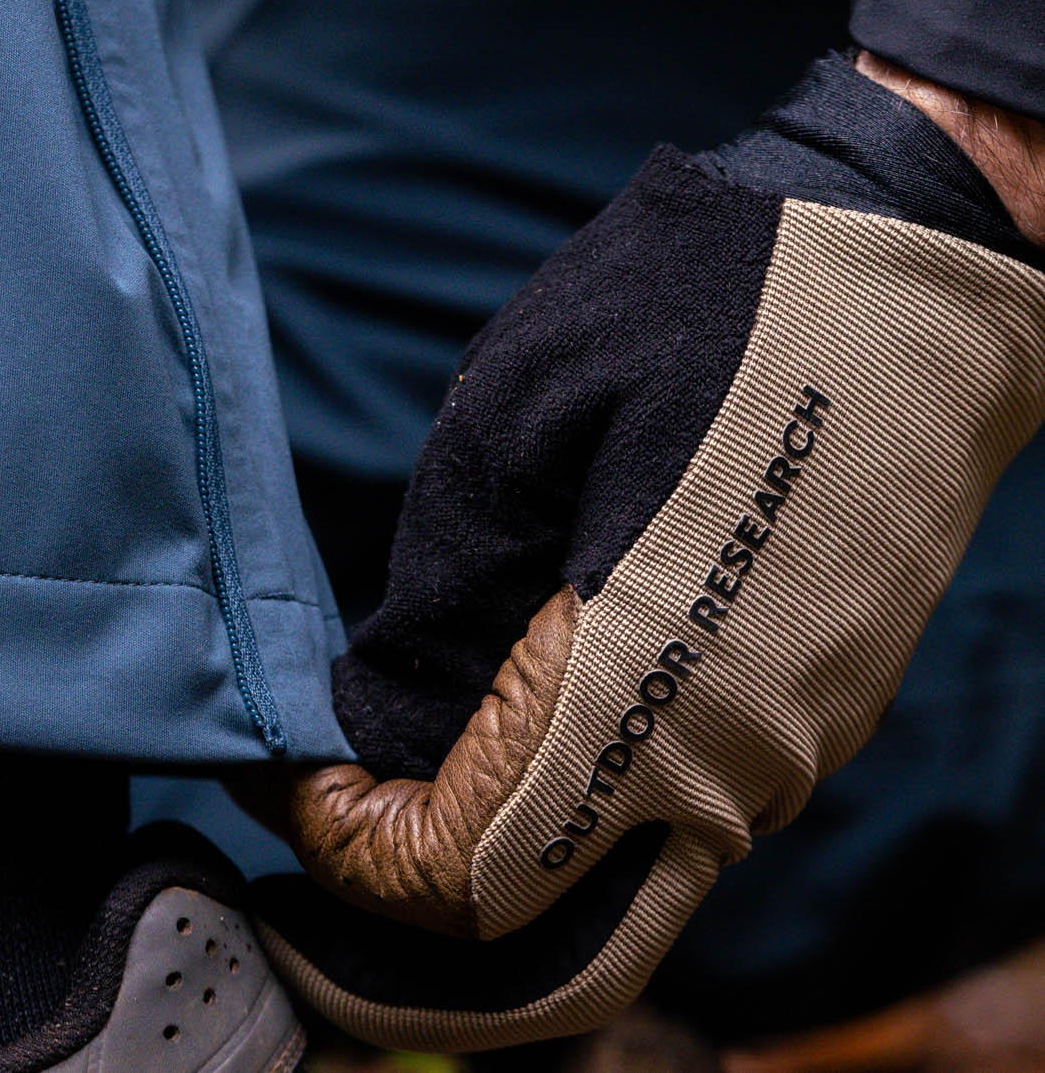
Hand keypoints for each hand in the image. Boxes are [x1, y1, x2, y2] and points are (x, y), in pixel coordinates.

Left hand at [247, 53, 1044, 1050]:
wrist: (913, 256)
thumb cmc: (702, 307)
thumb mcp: (511, 419)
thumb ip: (438, 595)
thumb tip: (375, 724)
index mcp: (648, 695)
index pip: (464, 882)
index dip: (349, 856)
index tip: (287, 781)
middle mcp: (732, 763)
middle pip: (548, 945)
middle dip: (413, 934)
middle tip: (312, 856)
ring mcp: (786, 749)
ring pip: (612, 885)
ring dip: (487, 869)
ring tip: (380, 785)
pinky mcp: (808, 712)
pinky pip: (669, 813)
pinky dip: (566, 816)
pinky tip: (488, 733)